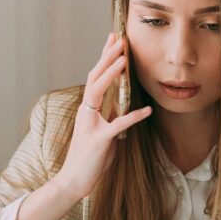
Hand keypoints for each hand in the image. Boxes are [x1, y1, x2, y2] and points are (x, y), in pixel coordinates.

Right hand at [53, 33, 151, 200]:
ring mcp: (91, 125)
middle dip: (107, 57)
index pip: (95, 77)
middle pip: (94, 77)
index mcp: (87, 109)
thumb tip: (121, 107)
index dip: (104, 57)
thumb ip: (109, 118)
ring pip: (98, 92)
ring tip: (123, 58)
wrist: (73, 180)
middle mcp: (86, 112)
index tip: (114, 40)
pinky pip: (118, 125)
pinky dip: (133, 117)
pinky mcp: (99, 141)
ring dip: (110, 74)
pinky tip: (147, 112)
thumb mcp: (101, 133)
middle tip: (119, 39)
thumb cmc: (89, 158)